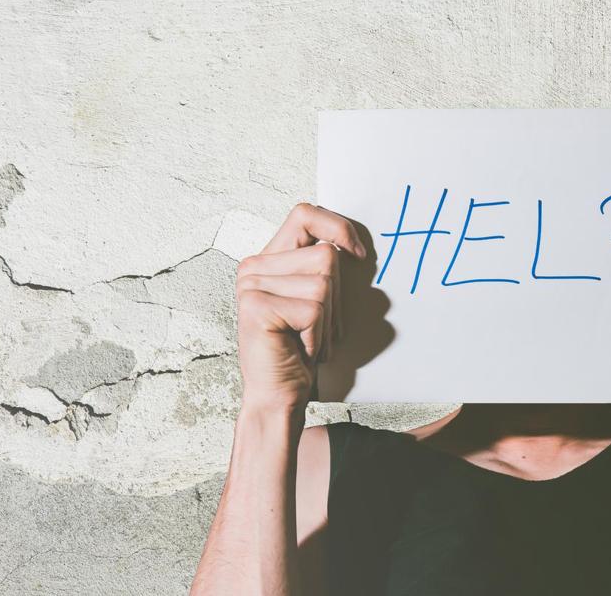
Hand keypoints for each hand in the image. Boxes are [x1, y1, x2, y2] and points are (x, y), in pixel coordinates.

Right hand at [235, 203, 366, 413]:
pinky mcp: (257, 306)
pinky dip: (318, 336)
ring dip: (328, 320)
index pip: (305, 214)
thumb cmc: (299, 350)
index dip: (338, 227)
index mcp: (268, 259)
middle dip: (336, 299)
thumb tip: (353, 247)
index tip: (359, 255)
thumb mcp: (316, 300)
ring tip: (308, 339)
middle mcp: (254, 267)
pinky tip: (300, 348)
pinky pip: (314, 310)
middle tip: (317, 329)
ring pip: (323, 284)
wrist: (278, 395)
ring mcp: (251, 285)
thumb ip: (322, 269)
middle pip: (326, 256)